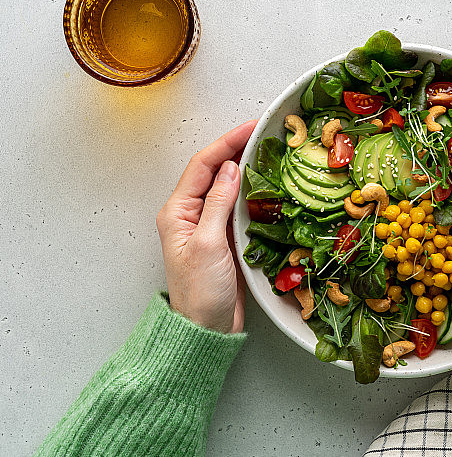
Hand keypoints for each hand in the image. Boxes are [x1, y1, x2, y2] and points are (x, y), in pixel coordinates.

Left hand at [156, 120, 257, 333]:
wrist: (206, 329)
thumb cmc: (200, 292)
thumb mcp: (207, 244)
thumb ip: (218, 204)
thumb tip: (231, 168)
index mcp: (177, 211)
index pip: (203, 166)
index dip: (227, 142)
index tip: (251, 128)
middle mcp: (190, 214)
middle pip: (215, 172)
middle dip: (238, 149)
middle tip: (265, 135)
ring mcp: (208, 225)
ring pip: (228, 187)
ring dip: (247, 169)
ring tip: (270, 153)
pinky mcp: (225, 238)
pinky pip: (238, 206)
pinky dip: (253, 192)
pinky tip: (268, 186)